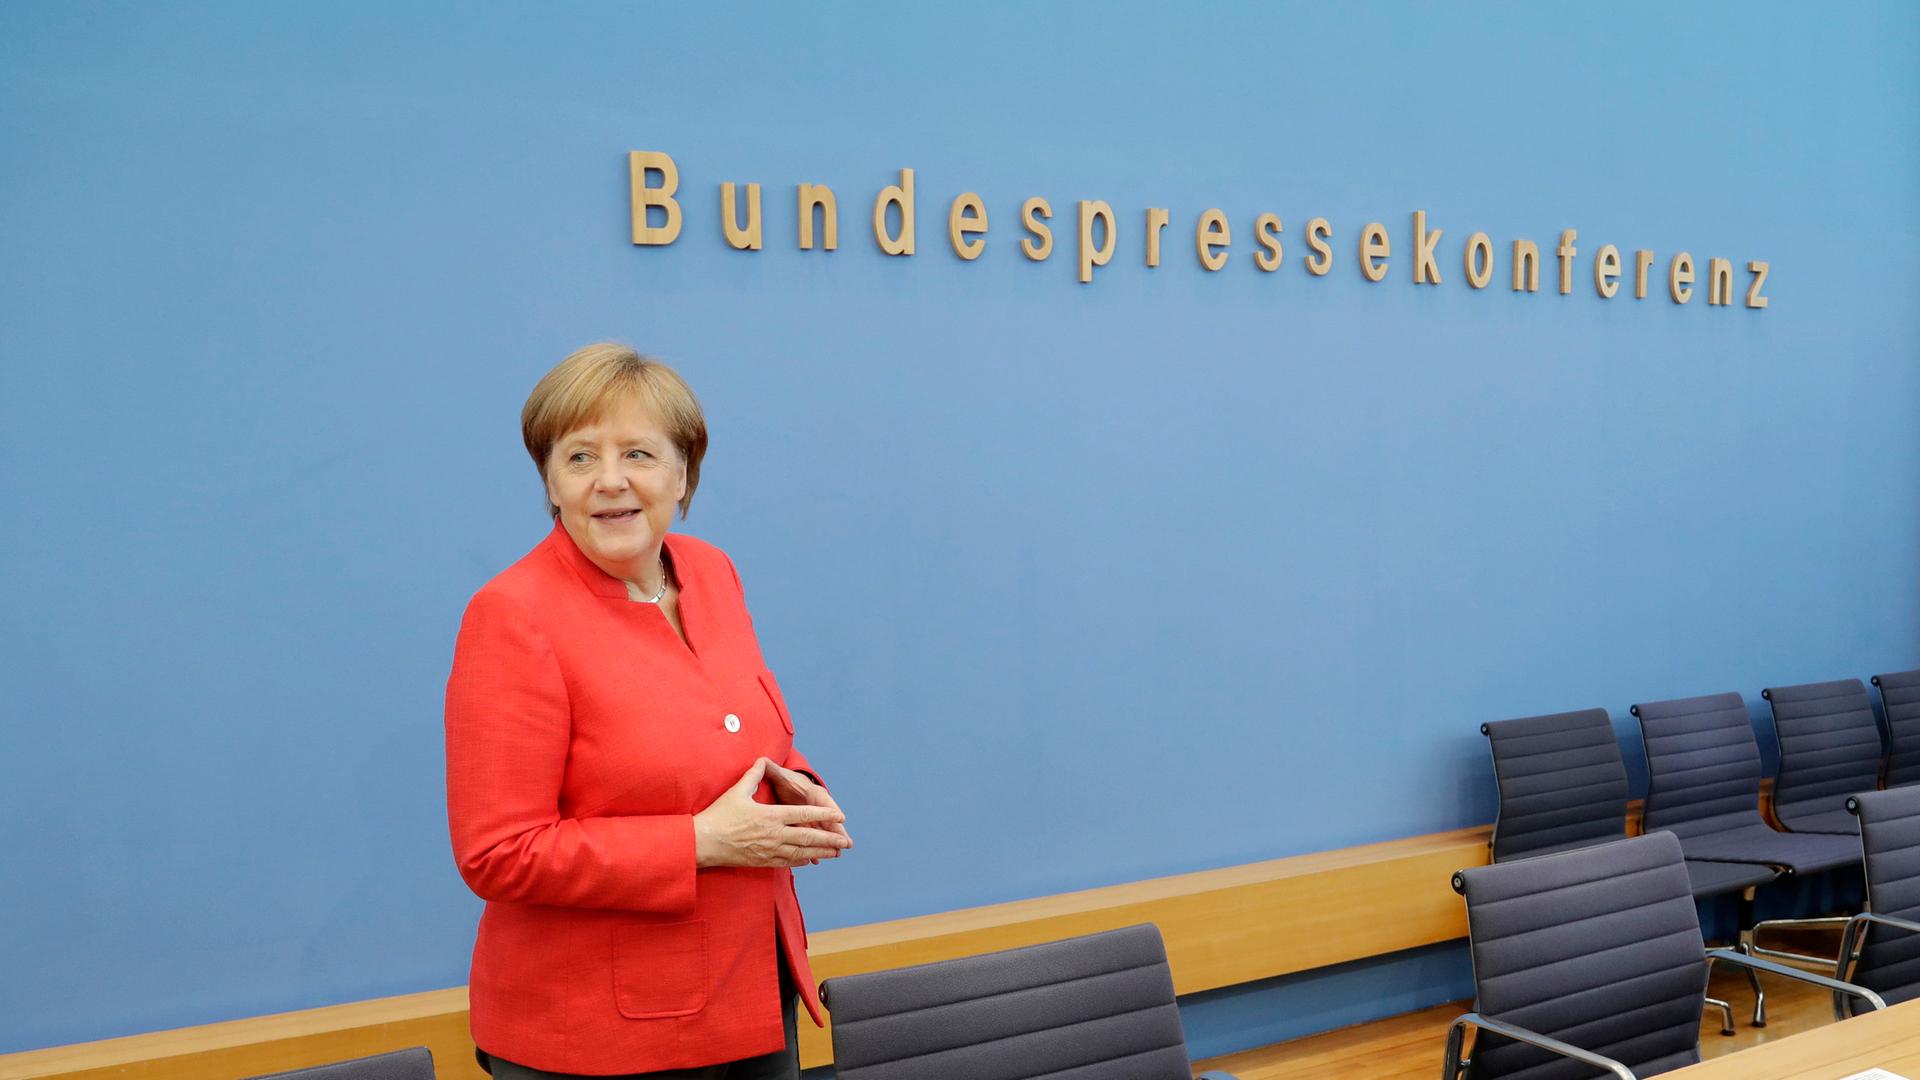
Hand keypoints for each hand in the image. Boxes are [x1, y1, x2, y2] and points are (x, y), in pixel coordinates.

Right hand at [693, 758, 849, 868]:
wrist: (704, 843)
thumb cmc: (719, 816)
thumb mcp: (737, 792)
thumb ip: (753, 776)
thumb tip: (761, 760)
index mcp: (771, 816)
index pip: (803, 815)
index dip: (823, 815)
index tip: (839, 816)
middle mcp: (774, 835)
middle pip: (808, 837)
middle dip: (829, 839)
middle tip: (846, 842)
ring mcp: (769, 850)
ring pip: (801, 852)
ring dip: (820, 852)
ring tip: (835, 853)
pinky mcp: (763, 861)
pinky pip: (787, 862)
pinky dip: (801, 860)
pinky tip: (809, 860)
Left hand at [765, 760, 851, 864]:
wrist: (788, 786)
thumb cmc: (786, 781)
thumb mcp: (780, 775)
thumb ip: (772, 769)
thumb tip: (762, 760)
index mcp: (812, 793)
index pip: (824, 801)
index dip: (831, 810)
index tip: (840, 818)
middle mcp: (816, 806)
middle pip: (828, 820)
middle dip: (837, 832)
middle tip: (846, 843)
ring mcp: (813, 818)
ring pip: (822, 832)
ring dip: (829, 843)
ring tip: (837, 854)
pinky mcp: (807, 827)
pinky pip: (812, 839)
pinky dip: (815, 849)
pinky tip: (816, 860)